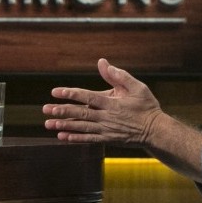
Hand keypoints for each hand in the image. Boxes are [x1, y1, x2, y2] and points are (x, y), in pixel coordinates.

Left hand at [42, 58, 165, 146]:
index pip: (87, 97)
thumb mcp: (136, 87)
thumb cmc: (146, 106)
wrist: (156, 131)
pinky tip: (62, 137)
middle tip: (45, 109)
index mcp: (112, 103)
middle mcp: (106, 117)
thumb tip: (103, 63)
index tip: (56, 91)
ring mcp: (106, 129)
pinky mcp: (107, 139)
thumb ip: (118, 76)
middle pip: (80, 113)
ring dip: (64, 125)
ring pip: (81, 127)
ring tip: (48, 124)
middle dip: (62, 111)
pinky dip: (74, 138)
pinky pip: (88, 139)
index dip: (71, 94)